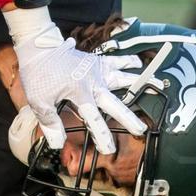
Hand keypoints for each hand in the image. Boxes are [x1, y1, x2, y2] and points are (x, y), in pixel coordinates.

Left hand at [5, 7, 146, 154]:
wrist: (38, 46)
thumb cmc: (38, 74)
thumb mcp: (39, 101)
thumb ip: (50, 122)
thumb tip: (58, 143)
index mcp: (80, 94)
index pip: (93, 120)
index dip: (101, 136)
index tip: (109, 149)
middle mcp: (93, 82)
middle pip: (115, 103)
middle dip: (128, 118)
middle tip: (141, 129)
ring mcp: (96, 70)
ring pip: (121, 78)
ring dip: (138, 82)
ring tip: (157, 85)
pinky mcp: (95, 60)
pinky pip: (115, 60)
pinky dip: (127, 61)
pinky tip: (137, 62)